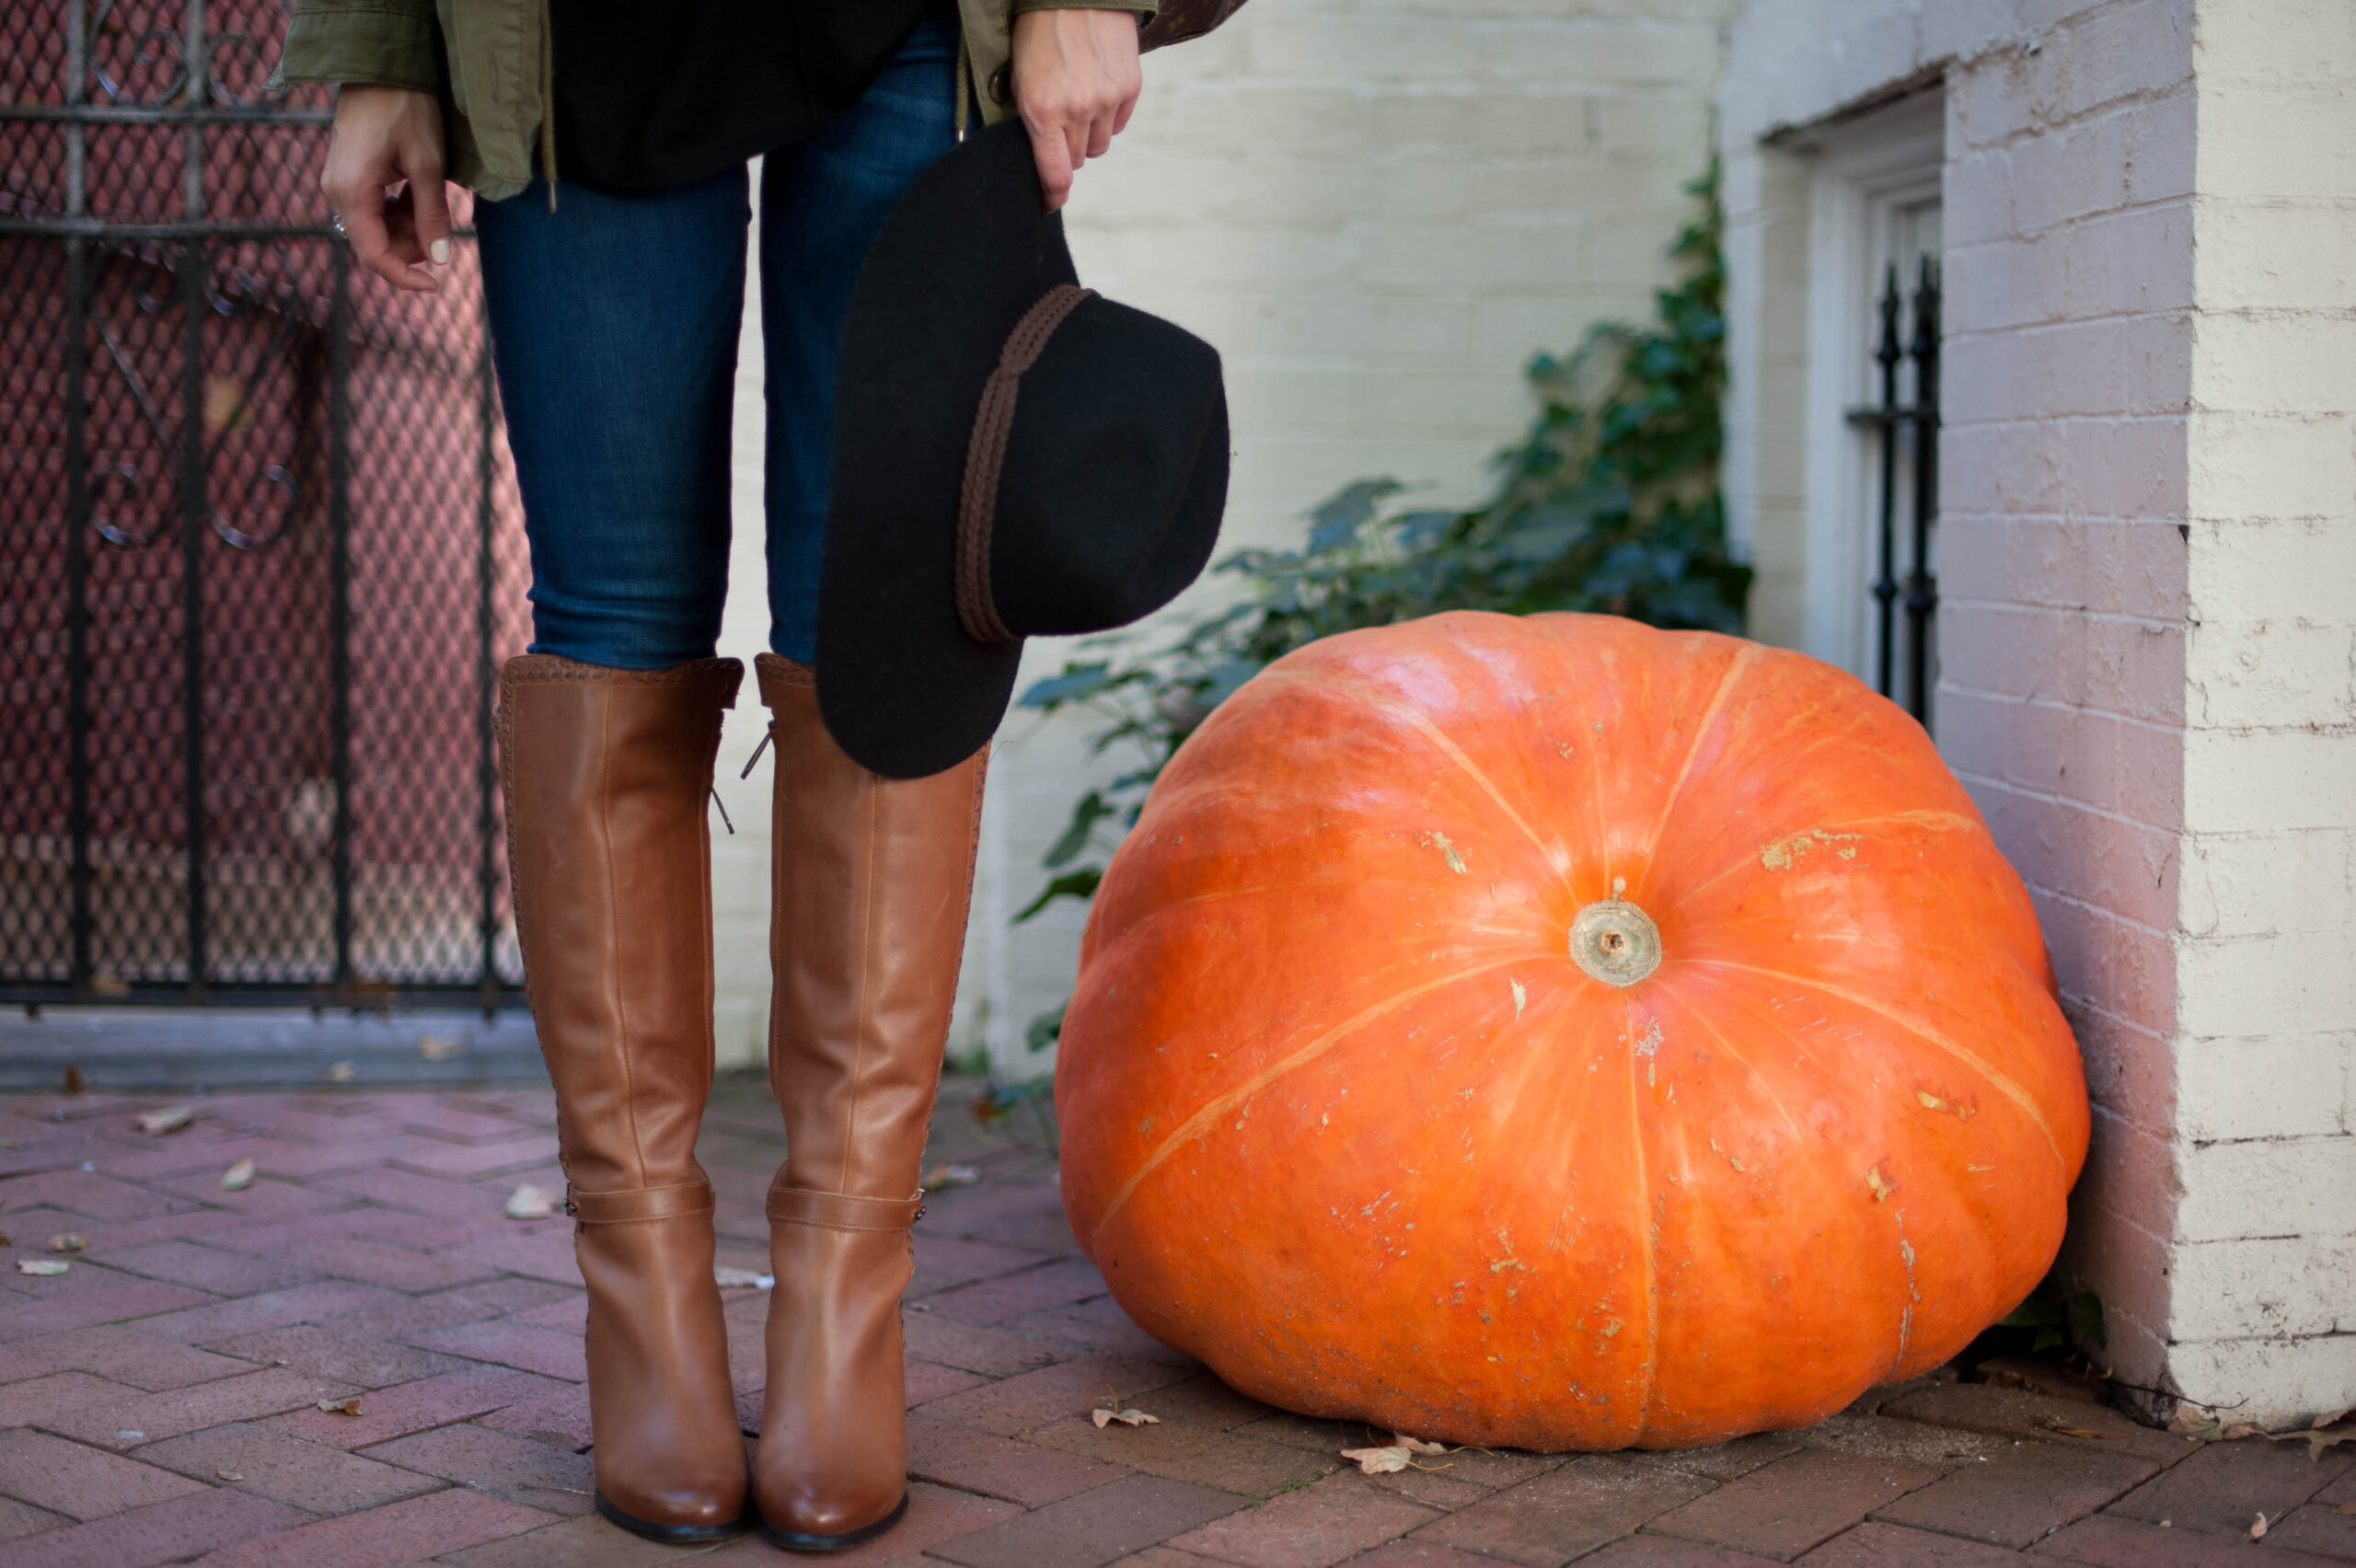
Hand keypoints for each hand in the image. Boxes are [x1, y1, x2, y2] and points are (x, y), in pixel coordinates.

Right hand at [321, 85, 451, 291]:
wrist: (382, 66)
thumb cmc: (406, 108)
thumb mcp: (427, 164)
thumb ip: (432, 215)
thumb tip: (441, 259)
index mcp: (351, 192)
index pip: (374, 256)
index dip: (405, 277)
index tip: (437, 286)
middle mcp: (337, 193)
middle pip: (376, 245)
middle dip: (412, 245)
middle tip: (440, 220)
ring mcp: (340, 184)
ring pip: (377, 229)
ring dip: (408, 227)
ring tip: (430, 196)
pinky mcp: (348, 176)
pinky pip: (374, 210)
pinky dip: (400, 211)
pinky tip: (418, 191)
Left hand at [1010, 8, 1143, 211]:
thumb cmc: (1038, 31)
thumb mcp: (1019, 77)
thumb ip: (1030, 120)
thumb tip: (1042, 157)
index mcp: (1043, 110)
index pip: (1055, 174)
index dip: (1052, 194)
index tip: (1048, 202)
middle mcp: (1078, 110)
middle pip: (1076, 160)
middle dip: (1065, 149)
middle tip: (1057, 123)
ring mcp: (1107, 99)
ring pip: (1098, 146)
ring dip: (1087, 134)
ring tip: (1078, 102)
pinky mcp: (1129, 87)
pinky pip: (1117, 124)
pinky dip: (1106, 117)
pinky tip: (1096, 90)